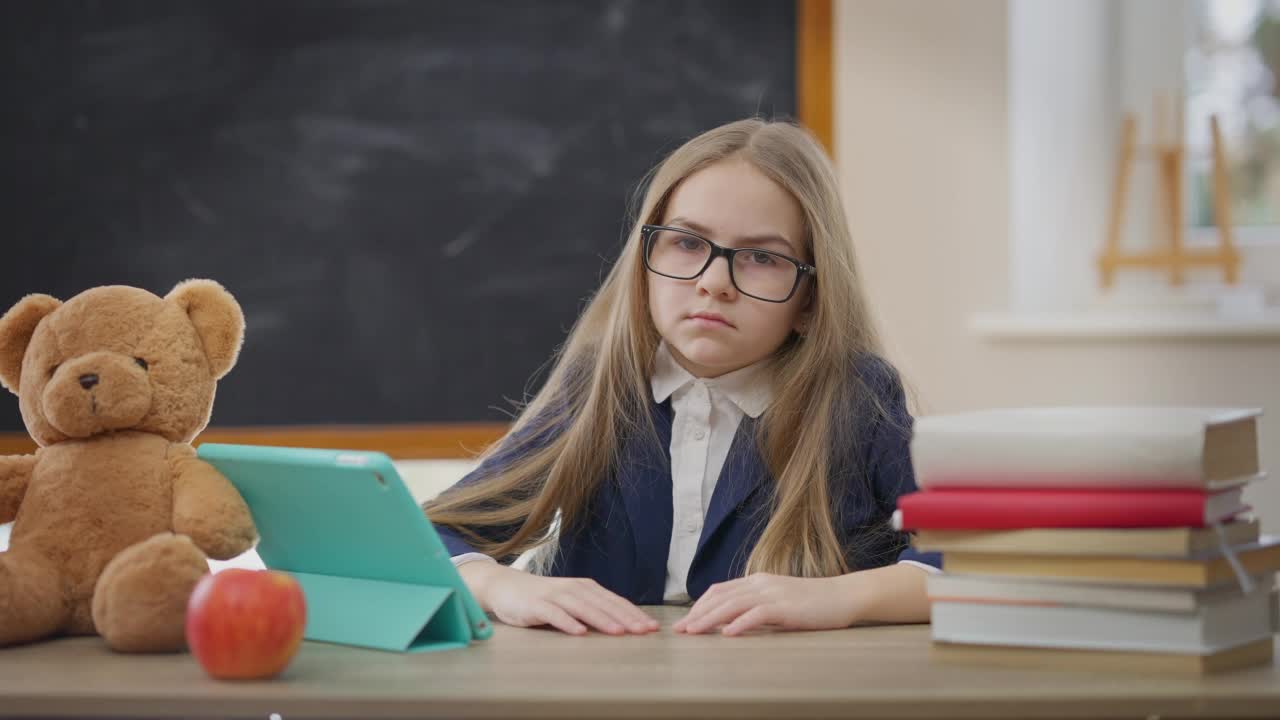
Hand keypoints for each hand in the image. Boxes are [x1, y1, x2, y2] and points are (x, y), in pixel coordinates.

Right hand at [459, 562, 658, 635]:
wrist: (506, 587)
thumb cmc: (542, 598)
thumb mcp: (571, 601)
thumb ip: (592, 609)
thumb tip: (622, 624)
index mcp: (585, 587)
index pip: (614, 601)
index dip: (634, 614)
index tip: (651, 627)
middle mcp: (573, 588)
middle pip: (604, 604)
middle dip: (626, 618)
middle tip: (644, 631)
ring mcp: (555, 595)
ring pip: (583, 608)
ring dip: (602, 620)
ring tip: (619, 633)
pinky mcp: (536, 605)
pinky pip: (555, 615)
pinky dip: (568, 623)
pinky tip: (580, 633)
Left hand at [673, 573, 862, 635]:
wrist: (844, 595)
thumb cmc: (812, 603)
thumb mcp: (778, 601)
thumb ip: (757, 607)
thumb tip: (732, 622)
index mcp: (757, 581)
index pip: (720, 590)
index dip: (700, 605)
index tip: (685, 621)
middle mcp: (761, 583)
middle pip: (721, 596)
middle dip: (697, 613)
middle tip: (680, 630)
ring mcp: (774, 593)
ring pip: (733, 604)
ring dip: (710, 618)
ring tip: (694, 631)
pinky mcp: (787, 607)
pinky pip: (758, 614)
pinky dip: (740, 623)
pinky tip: (728, 634)